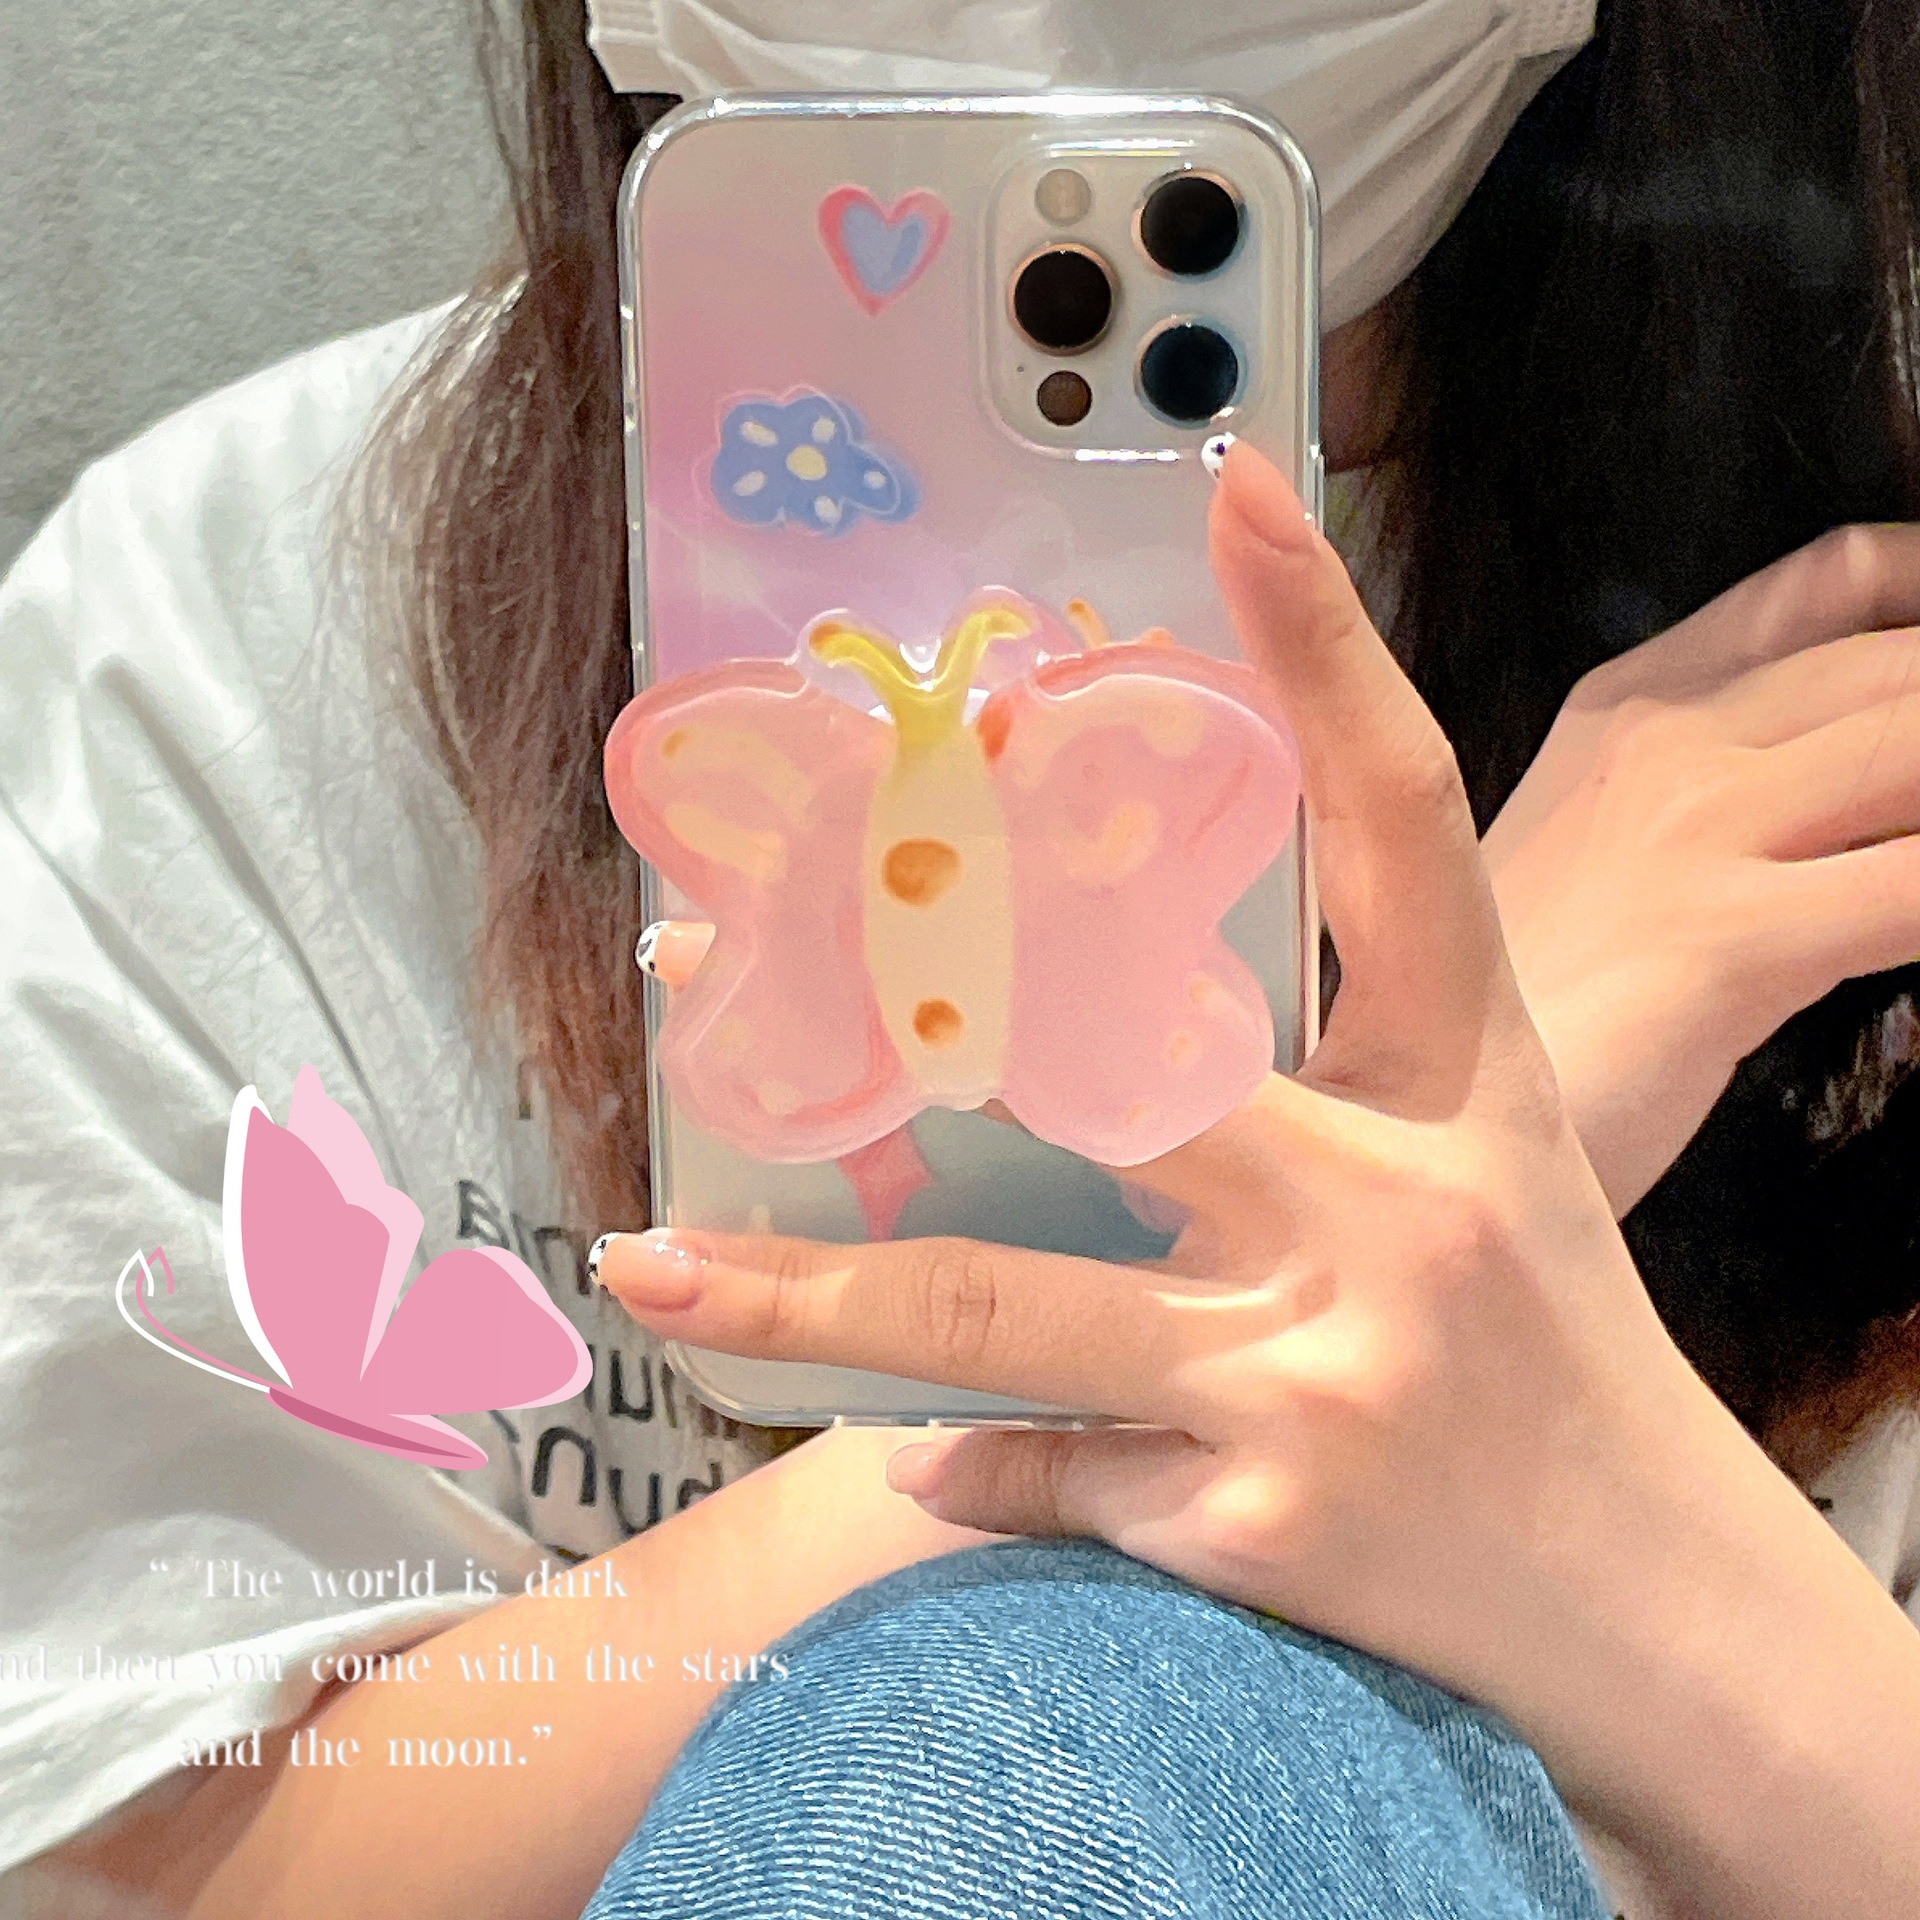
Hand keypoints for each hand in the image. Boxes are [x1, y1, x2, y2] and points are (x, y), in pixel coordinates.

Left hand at [601, 440, 1705, 1729]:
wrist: (1663, 1609)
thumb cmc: (1556, 1355)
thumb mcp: (1482, 1174)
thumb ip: (1322, 1094)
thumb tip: (1098, 1054)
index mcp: (1468, 1081)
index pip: (1409, 827)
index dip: (1332, 648)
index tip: (1240, 491)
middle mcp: (1398, 1205)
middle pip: (1112, 1056)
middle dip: (899, 1001)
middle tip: (702, 956)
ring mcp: (1323, 1372)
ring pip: (1001, 1303)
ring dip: (805, 1296)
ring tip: (658, 1272)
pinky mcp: (1260, 1529)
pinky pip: (1048, 1472)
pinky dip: (966, 1467)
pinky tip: (909, 1458)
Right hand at [1484, 526, 1919, 1212]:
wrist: (1418, 1141)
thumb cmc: (1523, 1023)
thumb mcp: (1590, 866)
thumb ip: (1704, 797)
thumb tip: (1850, 794)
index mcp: (1623, 712)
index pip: (1827, 584)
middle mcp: (1658, 746)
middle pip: (1897, 664)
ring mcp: (1684, 832)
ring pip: (1914, 743)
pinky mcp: (1721, 939)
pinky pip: (1913, 885)